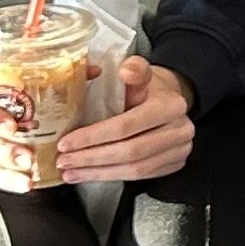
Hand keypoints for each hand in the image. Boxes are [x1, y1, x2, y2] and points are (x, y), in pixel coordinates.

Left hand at [52, 57, 194, 183]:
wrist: (167, 101)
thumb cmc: (146, 88)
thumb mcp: (138, 72)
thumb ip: (133, 69)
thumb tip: (126, 72)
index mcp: (170, 105)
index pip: (125, 126)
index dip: (93, 137)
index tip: (65, 143)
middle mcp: (180, 130)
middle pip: (130, 152)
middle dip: (92, 159)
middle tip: (64, 161)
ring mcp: (180, 151)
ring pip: (135, 169)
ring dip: (98, 173)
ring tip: (71, 172)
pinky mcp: (174, 165)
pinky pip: (140, 176)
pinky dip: (111, 176)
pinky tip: (89, 174)